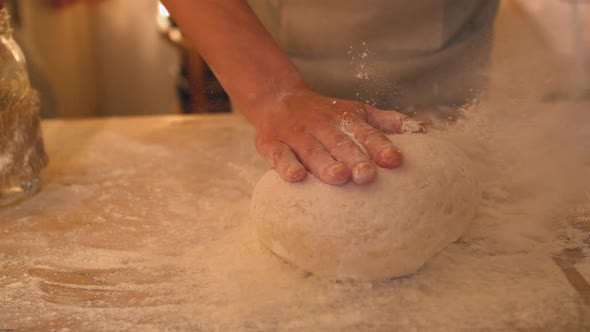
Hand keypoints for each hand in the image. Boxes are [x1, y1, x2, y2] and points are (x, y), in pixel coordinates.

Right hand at [252, 88, 425, 184]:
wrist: (277, 98)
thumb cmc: (325, 113)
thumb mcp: (356, 111)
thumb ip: (387, 121)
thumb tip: (424, 130)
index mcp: (344, 118)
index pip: (365, 133)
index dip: (380, 145)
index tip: (395, 160)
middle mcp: (322, 126)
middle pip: (340, 143)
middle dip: (354, 158)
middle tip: (367, 175)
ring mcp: (296, 135)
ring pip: (312, 151)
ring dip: (325, 164)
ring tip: (339, 177)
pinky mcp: (271, 145)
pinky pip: (279, 156)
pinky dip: (286, 166)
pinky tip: (297, 178)